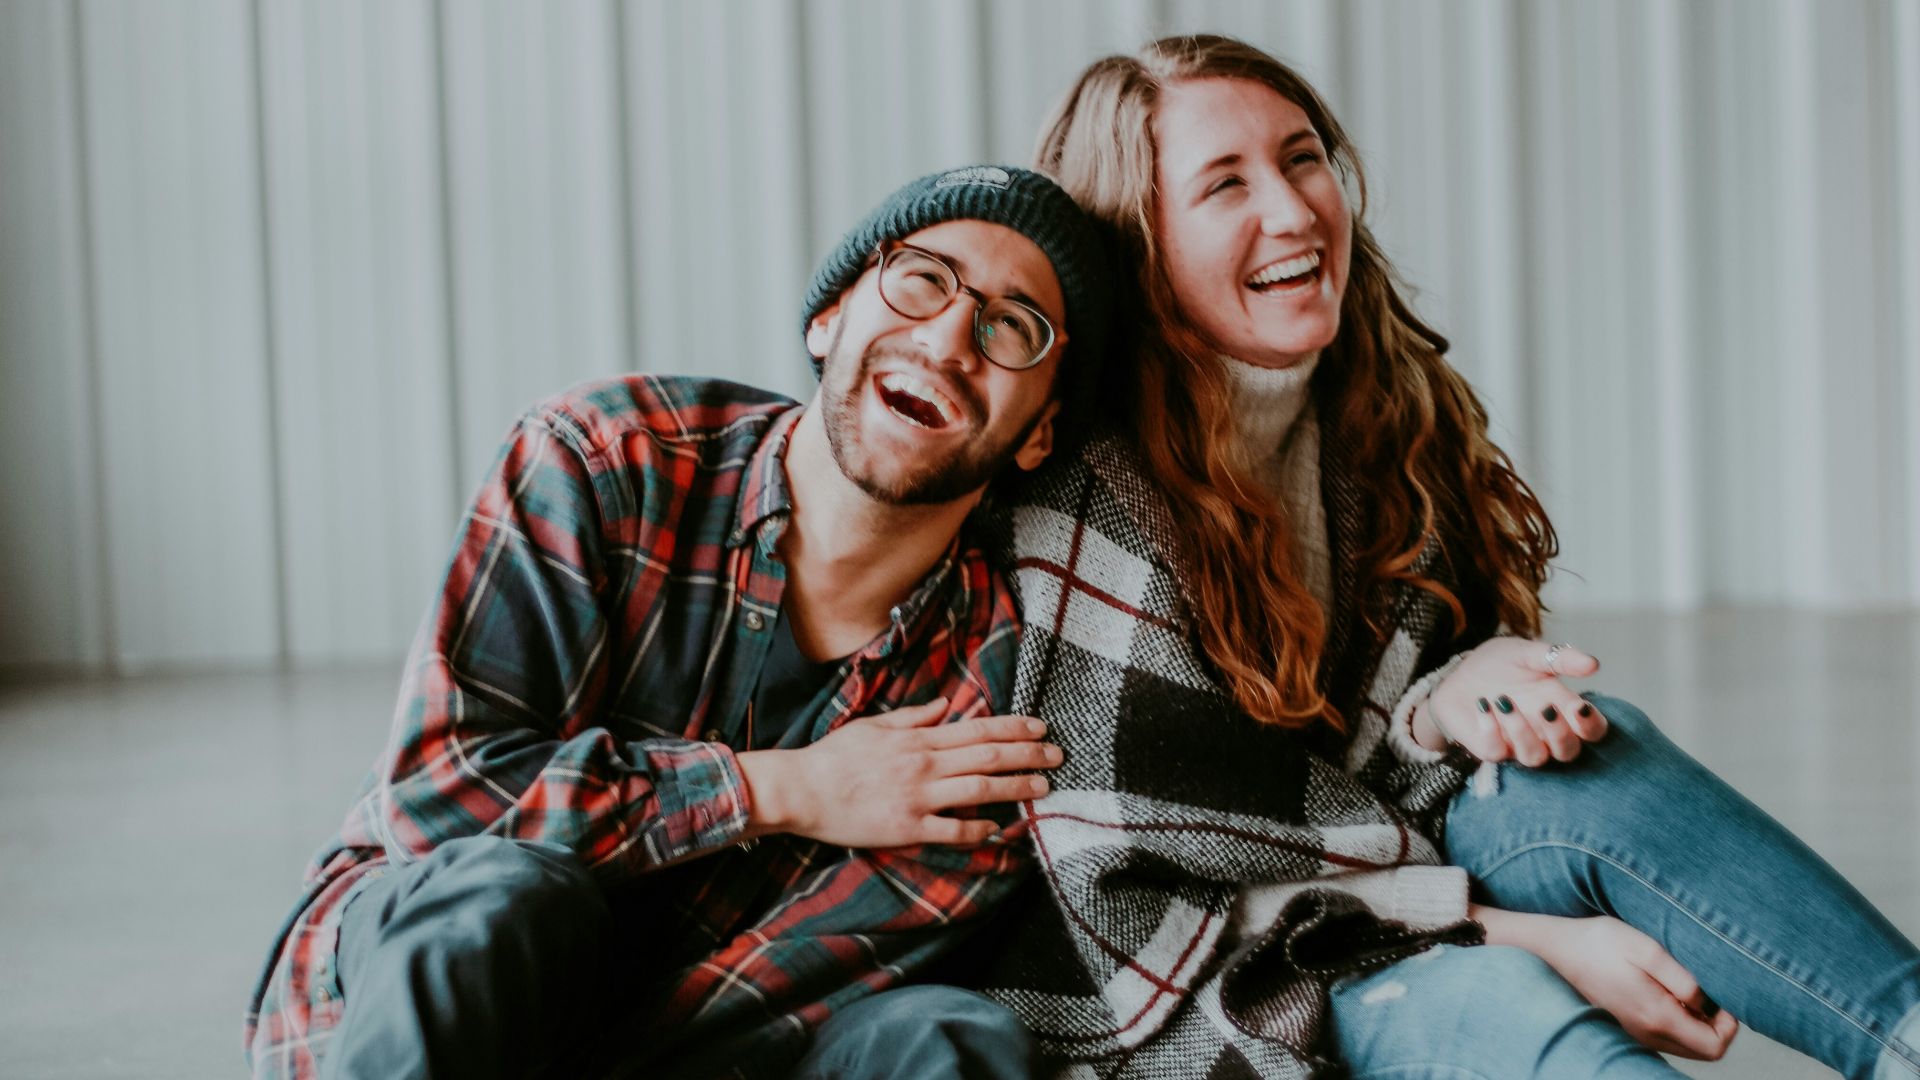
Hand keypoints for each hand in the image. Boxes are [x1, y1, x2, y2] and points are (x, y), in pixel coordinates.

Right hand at [736, 697, 1059, 847]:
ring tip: (1043, 789)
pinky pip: (951, 830)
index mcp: (917, 738)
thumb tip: (947, 705)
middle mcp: (924, 765)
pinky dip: (977, 829)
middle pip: (988, 756)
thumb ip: (914, 717)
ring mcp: (917, 798)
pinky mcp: (907, 828)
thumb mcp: (875, 726)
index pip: (977, 729)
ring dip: (1015, 788)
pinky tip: (996, 828)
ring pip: (979, 790)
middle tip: (1057, 755)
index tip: (1040, 728)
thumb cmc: (834, 757)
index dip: (1014, 728)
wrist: (801, 790)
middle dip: (1027, 755)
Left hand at [1412, 637, 1606, 765]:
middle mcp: (1544, 732)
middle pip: (1569, 752)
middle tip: (1546, 708)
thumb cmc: (1501, 664)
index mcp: (1562, 709)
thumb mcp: (1528, 654)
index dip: (1592, 726)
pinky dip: (1490, 730)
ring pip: (1535, 757)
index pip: (1592, 730)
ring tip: (1504, 701)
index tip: (1580, 707)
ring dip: (1522, 732)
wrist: (1459, 672)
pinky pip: (1496, 752)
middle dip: (1561, 734)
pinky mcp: (1490, 748)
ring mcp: (1518, 744)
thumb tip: (1593, 663)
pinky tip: (1483, 706)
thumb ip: (1559, 658)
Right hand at [1480, 906, 1739, 1059]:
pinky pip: (1669, 1037)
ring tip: (1688, 987)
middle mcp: (1648, 1033)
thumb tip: (1710, 1002)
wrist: (1554, 948)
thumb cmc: (1599, 942)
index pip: (1716, 1046)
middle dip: (1719, 1025)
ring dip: (1699, 1023)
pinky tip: (1669, 991)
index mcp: (1656, 1015)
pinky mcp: (1628, 1026)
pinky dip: (1680, 1021)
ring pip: (1688, 1046)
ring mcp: (1636, 1033)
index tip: (1723, 995)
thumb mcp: (1644, 948)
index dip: (1731, 1024)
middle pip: (1705, 1050)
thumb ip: (1681, 979)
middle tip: (1711, 990)